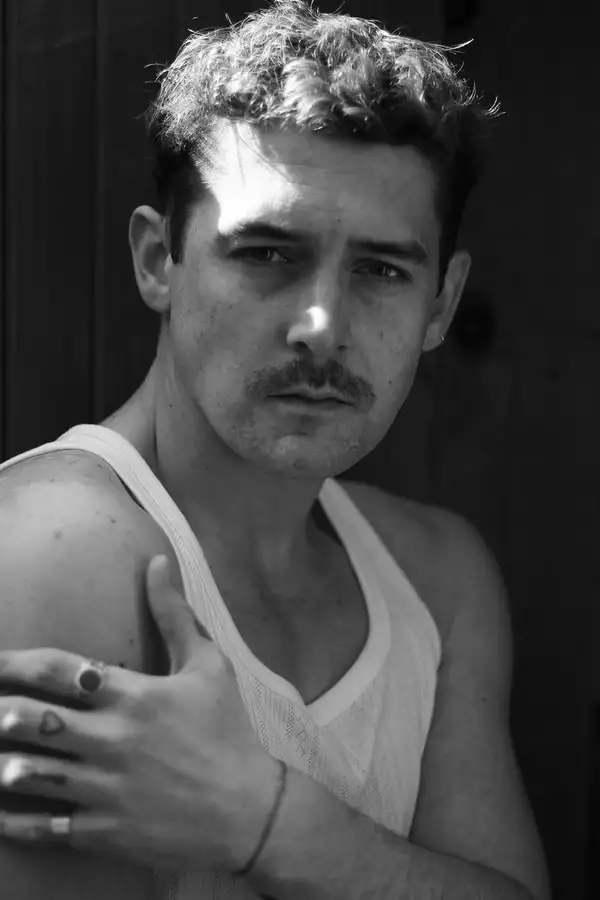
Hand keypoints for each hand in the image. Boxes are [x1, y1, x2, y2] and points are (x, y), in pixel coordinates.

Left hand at [0, 555, 278, 872]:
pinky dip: (17, 821)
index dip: (17, 662)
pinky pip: (48, 827)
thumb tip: (156, 561)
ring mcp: (107, 788)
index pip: (61, 672)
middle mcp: (114, 739)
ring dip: (2, 762)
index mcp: (135, 696)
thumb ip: (175, 614)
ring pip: (32, 772)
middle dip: (0, 711)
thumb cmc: (229, 731)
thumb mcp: (209, 665)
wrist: (250, 811)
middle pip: (35, 721)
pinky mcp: (106, 830)